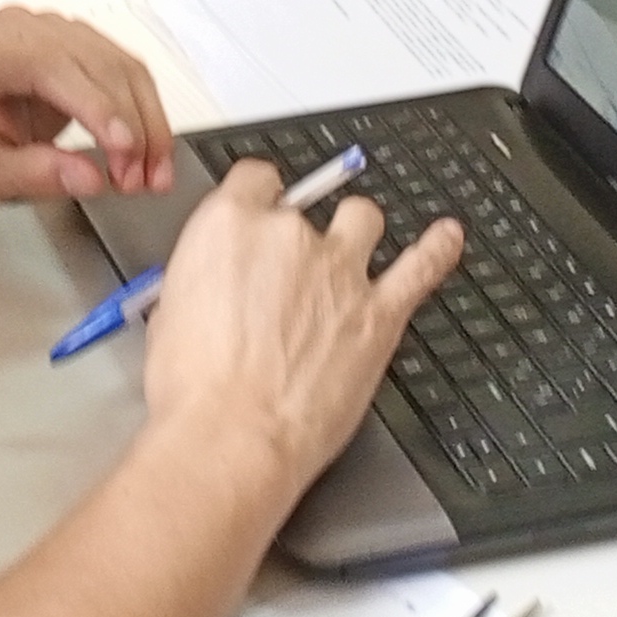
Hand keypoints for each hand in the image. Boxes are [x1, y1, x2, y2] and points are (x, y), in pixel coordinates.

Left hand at [0, 8, 176, 202]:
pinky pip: (125, 71)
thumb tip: (91, 177)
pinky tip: (150, 151)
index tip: (125, 149)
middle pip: (96, 63)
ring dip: (148, 121)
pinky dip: (145, 113)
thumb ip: (34, 175)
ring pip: (121, 66)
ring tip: (153, 175)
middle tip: (143, 180)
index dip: (96, 105)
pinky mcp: (79, 44)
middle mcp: (22, 29)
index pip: (52, 66)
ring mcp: (54, 31)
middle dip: (131, 125)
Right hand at [138, 161, 461, 492]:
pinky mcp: (378, 314)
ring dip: (357, 231)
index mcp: (229, 226)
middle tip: (290, 270)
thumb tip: (216, 288)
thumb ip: (204, 283)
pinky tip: (446, 238)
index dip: (260, 197)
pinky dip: (437, 249)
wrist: (231, 436)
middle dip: (300, 233)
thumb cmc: (192, 390)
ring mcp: (340, 272)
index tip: (262, 210)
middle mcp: (289, 237)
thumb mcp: (171, 315)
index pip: (255, 180)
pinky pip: (420, 267)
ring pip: (363, 220)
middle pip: (307, 207)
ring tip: (350, 252)